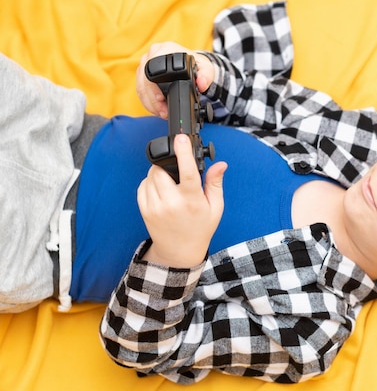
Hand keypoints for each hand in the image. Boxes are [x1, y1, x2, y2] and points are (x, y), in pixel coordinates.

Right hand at [136, 41, 214, 118]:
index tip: (162, 100)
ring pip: (140, 87)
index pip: (154, 69)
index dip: (156, 88)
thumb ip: (206, 75)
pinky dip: (147, 101)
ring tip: (161, 112)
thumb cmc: (194, 64)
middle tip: (163, 111)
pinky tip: (157, 108)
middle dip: (153, 100)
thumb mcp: (205, 68)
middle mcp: (153, 53)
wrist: (188, 62)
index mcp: (166, 49)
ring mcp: (145, 62)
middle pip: (144, 80)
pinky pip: (140, 89)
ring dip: (150, 103)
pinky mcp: (142, 72)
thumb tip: (201, 84)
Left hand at [138, 134, 226, 267]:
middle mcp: (172, 203)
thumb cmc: (200, 228)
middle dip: (168, 165)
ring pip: (150, 176)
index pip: (187, 172)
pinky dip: (150, 183)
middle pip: (161, 169)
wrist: (179, 251)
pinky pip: (142, 186)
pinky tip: (161, 191)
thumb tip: (220, 164)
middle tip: (177, 172)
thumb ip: (215, 183)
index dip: (184, 152)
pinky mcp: (145, 210)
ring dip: (159, 173)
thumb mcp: (215, 207)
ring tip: (171, 185)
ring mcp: (155, 207)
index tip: (181, 138)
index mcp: (192, 201)